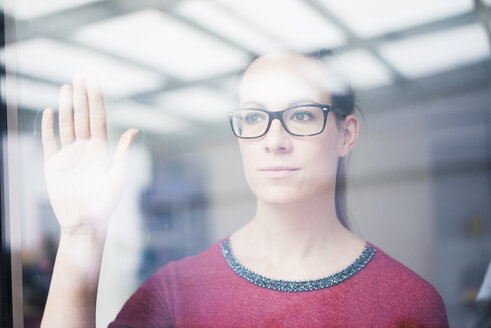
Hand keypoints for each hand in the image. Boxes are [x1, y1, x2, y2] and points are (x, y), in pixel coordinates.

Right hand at [41, 74, 136, 235]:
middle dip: (82, 96)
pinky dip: (49, 127)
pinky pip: (50, 141)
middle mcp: (85, 148)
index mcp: (101, 149)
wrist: (84, 222)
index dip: (96, 100)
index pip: (98, 118)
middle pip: (83, 116)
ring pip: (67, 125)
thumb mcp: (117, 177)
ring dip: (67, 106)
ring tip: (67, 87)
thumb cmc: (105, 203)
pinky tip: (50, 112)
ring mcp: (69, 155)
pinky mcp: (53, 164)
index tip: (94, 81)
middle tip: (80, 75)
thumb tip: (133, 130)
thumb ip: (123, 153)